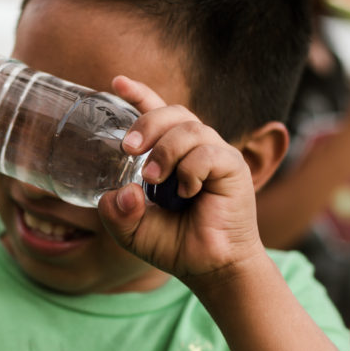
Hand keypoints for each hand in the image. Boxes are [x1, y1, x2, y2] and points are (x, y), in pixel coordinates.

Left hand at [97, 76, 264, 289]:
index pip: (157, 112)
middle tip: (128, 149)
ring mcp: (216, 155)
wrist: (208, 268)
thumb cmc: (175, 244)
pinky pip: (208, 152)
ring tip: (153, 179)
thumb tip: (123, 192)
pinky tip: (186, 193)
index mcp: (172, 154)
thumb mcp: (131, 230)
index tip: (116, 82)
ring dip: (165, 151)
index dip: (139, 94)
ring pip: (189, 129)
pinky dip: (190, 170)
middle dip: (146, 122)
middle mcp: (195, 149)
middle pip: (173, 112)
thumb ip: (116, 213)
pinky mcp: (233, 168)